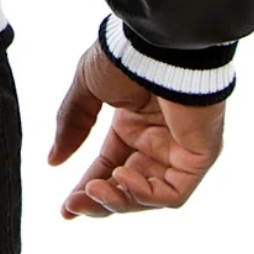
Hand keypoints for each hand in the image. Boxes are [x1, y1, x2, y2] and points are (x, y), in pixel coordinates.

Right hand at [48, 44, 224, 219]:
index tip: (66, 209)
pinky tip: (121, 178)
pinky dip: (146, 195)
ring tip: (93, 192)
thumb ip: (71, 125)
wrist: (158, 44)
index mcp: (132, 125)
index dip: (87, 189)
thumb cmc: (125, 57)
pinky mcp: (199, 156)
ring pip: (149, 196)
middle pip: (127, 188)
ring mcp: (179, 151)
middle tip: (74, 206)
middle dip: (100, 202)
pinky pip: (174, 193)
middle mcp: (157, 142)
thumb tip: (53, 160)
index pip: (109, 167)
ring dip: (119, 202)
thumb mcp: (86, 90)